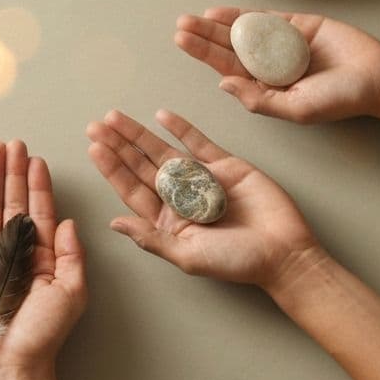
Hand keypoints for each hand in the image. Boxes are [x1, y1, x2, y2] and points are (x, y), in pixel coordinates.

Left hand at [87, 109, 319, 286]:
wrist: (284, 252)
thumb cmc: (237, 263)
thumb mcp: (188, 256)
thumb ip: (152, 239)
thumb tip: (114, 223)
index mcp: (167, 221)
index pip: (132, 189)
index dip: (113, 169)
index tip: (94, 148)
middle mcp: (180, 198)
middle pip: (142, 167)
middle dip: (118, 146)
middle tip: (96, 125)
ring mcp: (201, 179)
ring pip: (163, 151)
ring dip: (140, 135)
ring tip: (116, 118)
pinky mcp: (225, 166)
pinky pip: (198, 143)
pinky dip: (181, 129)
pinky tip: (161, 116)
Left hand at [174, 7, 379, 123]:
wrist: (379, 78)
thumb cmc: (340, 100)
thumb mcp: (297, 108)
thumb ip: (260, 99)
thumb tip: (222, 84)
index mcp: (266, 86)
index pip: (227, 68)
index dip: (204, 54)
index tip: (182, 40)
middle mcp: (269, 65)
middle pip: (230, 48)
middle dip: (205, 36)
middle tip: (181, 23)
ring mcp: (283, 44)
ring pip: (244, 31)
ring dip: (219, 23)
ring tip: (194, 16)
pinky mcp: (299, 25)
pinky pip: (268, 18)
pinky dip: (246, 13)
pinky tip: (224, 10)